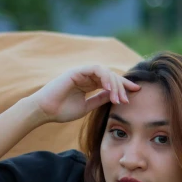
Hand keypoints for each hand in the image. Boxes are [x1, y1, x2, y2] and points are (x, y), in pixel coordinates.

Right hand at [26, 64, 140, 123]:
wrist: (45, 111)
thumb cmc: (61, 110)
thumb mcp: (87, 106)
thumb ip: (100, 99)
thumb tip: (115, 97)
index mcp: (89, 83)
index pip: (110, 81)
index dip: (124, 85)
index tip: (137, 92)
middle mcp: (86, 75)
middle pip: (111, 76)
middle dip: (122, 87)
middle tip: (127, 100)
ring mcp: (82, 72)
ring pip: (106, 72)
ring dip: (115, 84)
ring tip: (119, 98)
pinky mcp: (77, 71)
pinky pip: (96, 70)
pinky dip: (105, 78)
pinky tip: (110, 90)